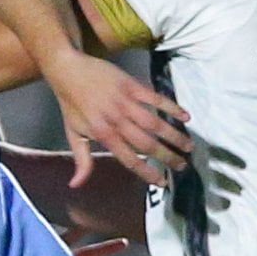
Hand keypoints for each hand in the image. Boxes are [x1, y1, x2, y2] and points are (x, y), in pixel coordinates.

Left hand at [43, 52, 189, 185]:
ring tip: (188, 146)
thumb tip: (76, 185)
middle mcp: (117, 121)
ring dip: (174, 136)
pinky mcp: (132, 86)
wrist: (67, 70)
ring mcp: (126, 103)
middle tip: (182, 166)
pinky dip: (172, 107)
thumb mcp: (73, 134)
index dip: (147, 172)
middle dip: (167, 157)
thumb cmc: (71, 104)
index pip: (130, 159)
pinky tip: (186, 116)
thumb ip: (81, 160)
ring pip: (155, 123)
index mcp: (103, 135)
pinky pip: (156, 98)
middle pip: (147, 144)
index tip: (162, 182)